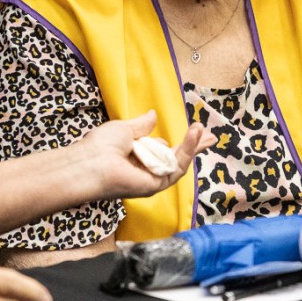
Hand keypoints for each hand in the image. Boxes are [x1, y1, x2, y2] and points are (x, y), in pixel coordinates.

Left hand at [72, 110, 213, 202]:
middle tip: (212, 137)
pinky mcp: (157, 185)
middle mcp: (146, 170)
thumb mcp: (125, 129)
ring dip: (193, 145)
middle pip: (177, 158)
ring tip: (200, 128)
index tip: (196, 130)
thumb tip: (154, 115)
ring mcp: (152, 179)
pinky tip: (194, 136)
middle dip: (195, 146)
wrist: (90, 163)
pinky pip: (177, 167)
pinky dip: (188, 151)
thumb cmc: (100, 146)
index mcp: (138, 157)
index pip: (165, 149)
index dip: (180, 141)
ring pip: (180, 163)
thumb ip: (141, 125)